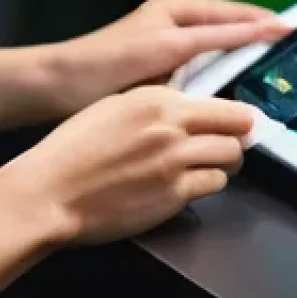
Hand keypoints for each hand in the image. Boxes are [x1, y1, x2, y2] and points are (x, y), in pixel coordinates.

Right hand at [20, 86, 253, 244]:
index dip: (240, 116)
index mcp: (160, 100)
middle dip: (238, 140)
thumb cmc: (75, 145)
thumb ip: (157, 102)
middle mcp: (174, 128)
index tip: (246, 121)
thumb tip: (188, 105)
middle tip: (234, 145)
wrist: (50, 191)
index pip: (222, 105)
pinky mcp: (172, 197)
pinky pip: (211, 186)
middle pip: (234, 133)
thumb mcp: (118, 104)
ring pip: (228, 160)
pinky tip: (193, 183)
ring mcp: (176, 164)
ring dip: (224, 163)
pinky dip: (207, 184)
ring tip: (213, 164)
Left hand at [47, 0, 291, 116]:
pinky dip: (225, 68)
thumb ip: (220, 38)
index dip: (269, 24)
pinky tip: (239, 86)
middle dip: (262, 37)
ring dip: (246, 55)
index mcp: (183, 6)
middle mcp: (181, 16)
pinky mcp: (166, 63)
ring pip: (222, 45)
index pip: (239, 14)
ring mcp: (174, 40)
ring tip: (278, 70)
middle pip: (233, 26)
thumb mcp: (171, 47)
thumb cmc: (113, 63)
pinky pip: (207, 61)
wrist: (61, 86)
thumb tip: (266, 30)